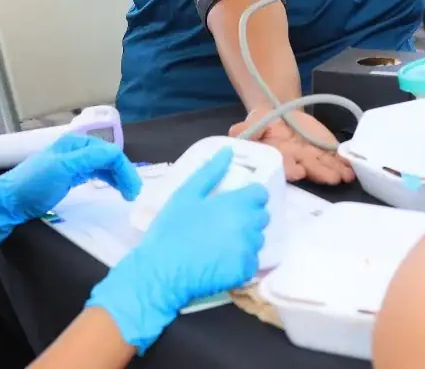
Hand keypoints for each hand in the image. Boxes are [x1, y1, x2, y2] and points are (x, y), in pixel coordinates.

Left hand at [0, 133, 141, 252]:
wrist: (8, 201)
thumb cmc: (34, 184)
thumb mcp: (64, 169)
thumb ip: (90, 159)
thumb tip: (116, 155)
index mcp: (75, 143)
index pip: (110, 152)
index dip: (124, 169)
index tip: (132, 191)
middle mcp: (75, 149)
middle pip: (108, 157)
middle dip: (124, 173)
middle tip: (133, 194)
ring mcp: (71, 163)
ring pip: (103, 165)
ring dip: (117, 177)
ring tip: (126, 194)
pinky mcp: (68, 176)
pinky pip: (94, 173)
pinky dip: (106, 179)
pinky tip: (111, 187)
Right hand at [86, 147, 268, 352]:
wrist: (163, 272)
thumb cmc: (171, 229)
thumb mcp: (186, 194)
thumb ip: (211, 172)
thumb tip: (228, 152)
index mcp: (236, 204)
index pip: (261, 194)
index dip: (250, 195)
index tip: (235, 200)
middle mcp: (248, 226)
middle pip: (262, 216)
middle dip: (248, 216)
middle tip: (224, 221)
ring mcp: (248, 251)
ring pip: (257, 239)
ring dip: (245, 237)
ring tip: (220, 241)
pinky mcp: (244, 272)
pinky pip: (251, 261)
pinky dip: (241, 260)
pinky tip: (220, 259)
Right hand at [230, 109, 353, 184]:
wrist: (283, 113)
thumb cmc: (265, 120)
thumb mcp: (253, 121)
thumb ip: (245, 129)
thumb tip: (236, 133)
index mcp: (276, 156)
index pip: (282, 165)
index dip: (289, 169)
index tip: (298, 171)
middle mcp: (295, 161)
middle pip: (307, 168)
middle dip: (319, 173)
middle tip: (330, 178)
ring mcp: (312, 158)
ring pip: (324, 166)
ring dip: (335, 172)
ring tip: (345, 176)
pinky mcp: (325, 152)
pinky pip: (336, 159)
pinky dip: (345, 164)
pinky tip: (352, 168)